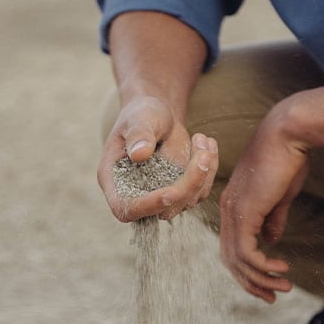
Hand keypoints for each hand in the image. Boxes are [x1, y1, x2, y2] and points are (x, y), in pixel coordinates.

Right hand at [97, 96, 218, 221]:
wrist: (157, 115)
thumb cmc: (141, 114)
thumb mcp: (138, 118)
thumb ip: (138, 135)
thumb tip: (140, 154)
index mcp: (113, 180)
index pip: (125, 207)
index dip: (147, 206)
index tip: (171, 193)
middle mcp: (135, 194)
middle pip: (163, 208)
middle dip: (188, 184)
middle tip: (202, 151)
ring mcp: (159, 196)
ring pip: (188, 201)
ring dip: (203, 172)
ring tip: (202, 138)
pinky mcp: (180, 193)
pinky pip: (201, 190)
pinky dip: (209, 169)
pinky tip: (207, 144)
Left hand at [219, 98, 309, 302]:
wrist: (288, 134)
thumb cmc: (287, 159)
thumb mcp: (280, 195)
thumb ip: (272, 219)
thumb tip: (271, 241)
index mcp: (234, 206)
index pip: (232, 246)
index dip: (247, 268)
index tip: (268, 282)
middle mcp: (228, 210)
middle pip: (229, 258)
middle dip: (250, 281)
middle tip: (271, 297)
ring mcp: (233, 211)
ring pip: (237, 259)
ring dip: (260, 278)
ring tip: (283, 287)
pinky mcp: (244, 212)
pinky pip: (247, 251)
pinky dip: (262, 266)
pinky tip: (281, 269)